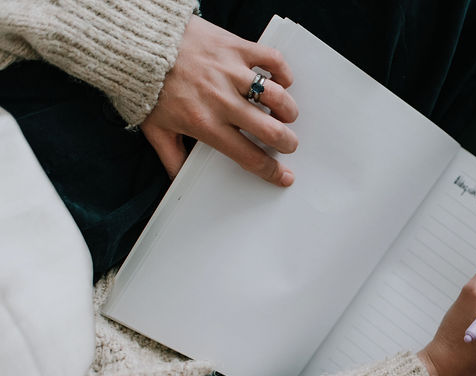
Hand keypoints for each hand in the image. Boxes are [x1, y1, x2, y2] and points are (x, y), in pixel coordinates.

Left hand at [140, 16, 299, 185]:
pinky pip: (272, 60)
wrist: (136, 42)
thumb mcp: (155, 128)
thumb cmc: (146, 85)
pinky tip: (279, 81)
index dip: (272, 171)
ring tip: (284, 113)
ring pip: (277, 97)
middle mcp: (221, 100)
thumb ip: (171, 158)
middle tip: (287, 142)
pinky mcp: (234, 48)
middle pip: (271, 130)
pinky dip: (283, 73)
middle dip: (287, 142)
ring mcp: (230, 72)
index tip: (283, 175)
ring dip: (287, 110)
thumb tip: (179, 182)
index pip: (248, 156)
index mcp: (204, 124)